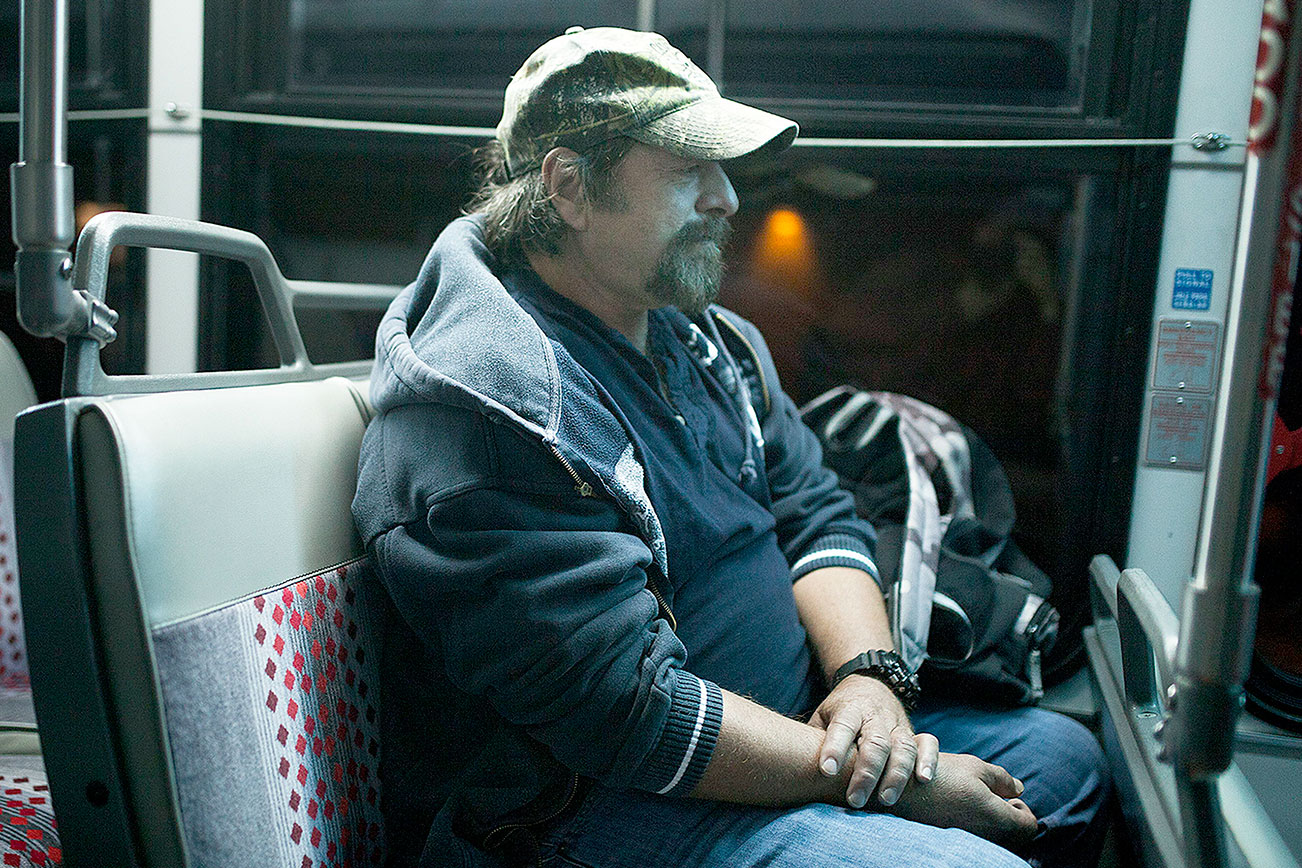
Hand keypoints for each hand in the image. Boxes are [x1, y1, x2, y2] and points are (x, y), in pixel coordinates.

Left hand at [810, 675, 939, 808]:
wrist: (871, 683)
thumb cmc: (841, 711)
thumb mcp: (822, 715)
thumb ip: (815, 738)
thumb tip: (795, 766)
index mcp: (849, 709)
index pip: (843, 726)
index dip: (835, 747)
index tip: (826, 770)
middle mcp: (876, 716)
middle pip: (875, 742)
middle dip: (866, 773)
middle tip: (854, 800)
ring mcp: (897, 723)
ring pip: (902, 746)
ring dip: (896, 774)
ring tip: (885, 800)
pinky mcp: (914, 731)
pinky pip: (928, 743)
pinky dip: (929, 760)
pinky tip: (924, 780)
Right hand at [890, 752, 1037, 846]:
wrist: (899, 790)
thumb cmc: (939, 775)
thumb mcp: (975, 766)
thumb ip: (1002, 778)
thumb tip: (1018, 789)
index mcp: (995, 815)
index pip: (1029, 825)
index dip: (1025, 811)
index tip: (1012, 798)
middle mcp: (985, 833)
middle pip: (1013, 834)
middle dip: (1010, 816)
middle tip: (998, 798)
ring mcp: (968, 838)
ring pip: (994, 836)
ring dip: (992, 819)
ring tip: (976, 800)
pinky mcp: (952, 839)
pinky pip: (975, 835)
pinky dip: (975, 823)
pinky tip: (960, 806)